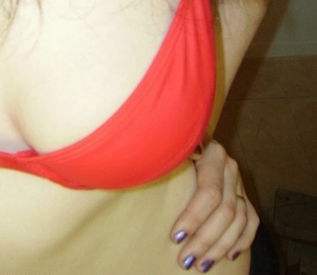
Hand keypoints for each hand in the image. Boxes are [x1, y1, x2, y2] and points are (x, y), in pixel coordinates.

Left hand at [170, 138, 258, 271]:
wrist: (185, 132)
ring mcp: (239, 181)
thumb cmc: (170, 143)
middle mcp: (230, 166)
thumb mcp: (168, 146)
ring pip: (239, 219)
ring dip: (221, 246)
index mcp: (213, 153)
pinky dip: (243, 239)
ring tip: (202, 264)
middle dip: (205, 239)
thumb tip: (143, 172)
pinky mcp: (244, 193)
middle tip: (185, 260)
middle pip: (225, 210)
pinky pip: (251, 220)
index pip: (209, 192)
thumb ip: (163, 156)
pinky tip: (229, 255)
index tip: (174, 237)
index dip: (194, 217)